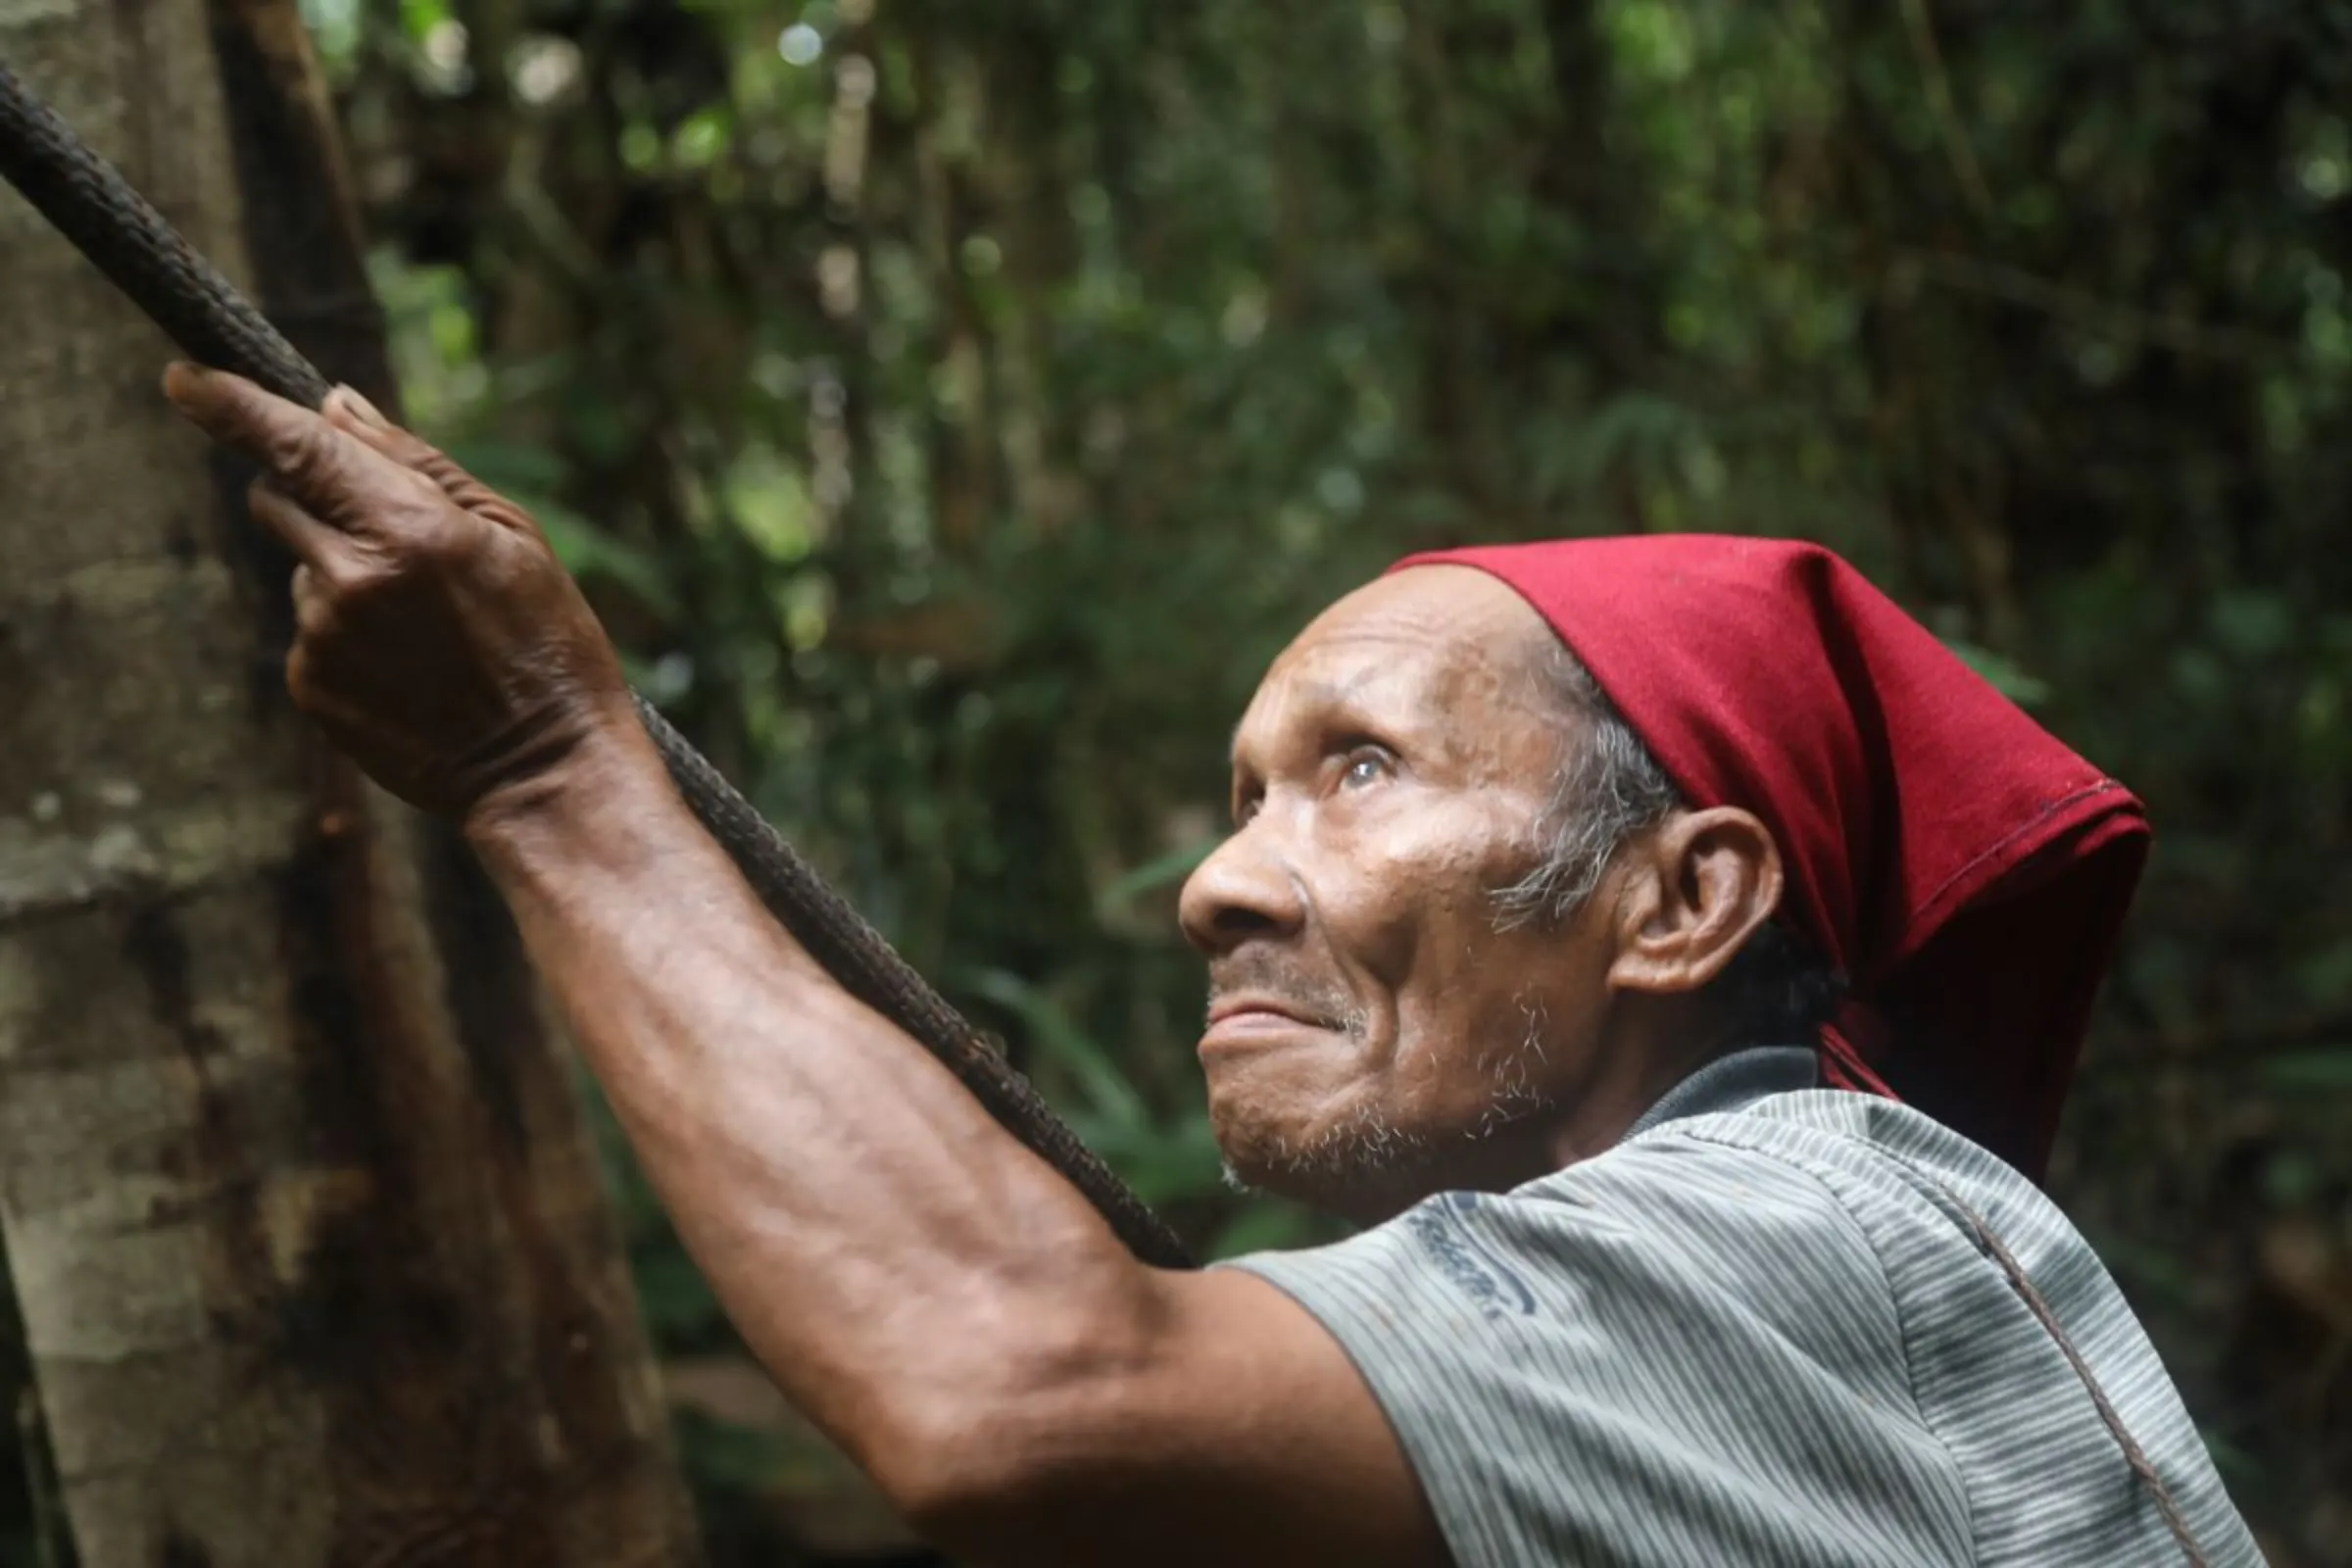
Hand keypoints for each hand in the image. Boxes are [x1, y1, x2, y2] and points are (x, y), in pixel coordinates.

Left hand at [163, 363, 641, 823]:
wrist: (545, 767)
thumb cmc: (546, 641)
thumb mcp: (511, 534)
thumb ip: (417, 464)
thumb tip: (336, 407)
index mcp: (409, 528)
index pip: (294, 446)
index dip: (228, 404)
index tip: (182, 379)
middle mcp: (352, 579)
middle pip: (277, 497)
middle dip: (314, 496)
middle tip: (391, 536)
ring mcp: (323, 637)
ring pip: (302, 567)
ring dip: (343, 574)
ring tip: (425, 627)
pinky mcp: (311, 686)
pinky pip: (309, 630)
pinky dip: (347, 634)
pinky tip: (408, 666)